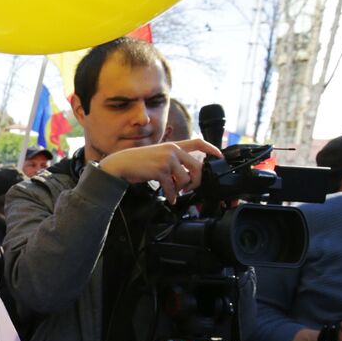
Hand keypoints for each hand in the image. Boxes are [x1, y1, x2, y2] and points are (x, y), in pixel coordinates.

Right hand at [97, 139, 222, 203]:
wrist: (121, 164)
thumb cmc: (139, 161)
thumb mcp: (158, 155)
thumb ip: (173, 160)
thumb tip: (186, 174)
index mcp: (173, 145)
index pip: (198, 142)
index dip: (212, 148)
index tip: (219, 156)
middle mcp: (172, 150)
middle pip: (197, 165)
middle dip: (197, 180)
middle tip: (190, 187)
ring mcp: (167, 160)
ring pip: (185, 178)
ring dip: (181, 189)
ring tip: (175, 192)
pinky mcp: (160, 171)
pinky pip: (172, 187)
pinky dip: (172, 195)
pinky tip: (170, 198)